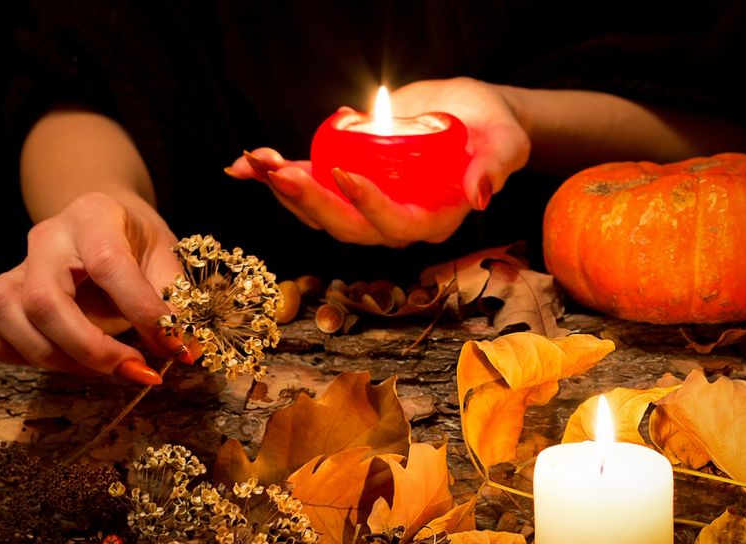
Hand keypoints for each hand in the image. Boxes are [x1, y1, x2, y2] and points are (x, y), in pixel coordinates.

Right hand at [0, 191, 183, 379]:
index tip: (175, 347)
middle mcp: (47, 237)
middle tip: (136, 370)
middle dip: (91, 350)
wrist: (102, 221)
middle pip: (44, 300)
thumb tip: (186, 348)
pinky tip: (58, 359)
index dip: (142, 312)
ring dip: (54, 357)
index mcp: (93, 216)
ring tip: (101, 367)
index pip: (107, 265)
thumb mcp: (166, 258)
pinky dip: (13, 353)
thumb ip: (177, 301)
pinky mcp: (1, 290)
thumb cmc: (137, 242)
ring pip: (6, 313)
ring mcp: (17, 264)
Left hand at [226, 77, 530, 246]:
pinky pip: (306, 185)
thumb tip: (481, 195)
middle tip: (279, 172)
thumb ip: (494, 167)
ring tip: (253, 161)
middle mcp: (392, 222)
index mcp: (431, 220)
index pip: (395, 223)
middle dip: (308, 201)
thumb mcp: (504, 143)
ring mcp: (363, 204)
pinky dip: (272, 177)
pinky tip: (241, 166)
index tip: (344, 172)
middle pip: (344, 225)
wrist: (469, 116)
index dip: (368, 205)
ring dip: (281, 189)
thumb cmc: (494, 131)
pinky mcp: (343, 181)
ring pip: (317, 211)